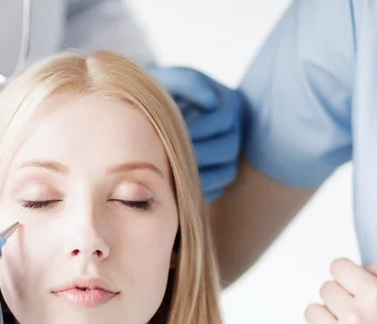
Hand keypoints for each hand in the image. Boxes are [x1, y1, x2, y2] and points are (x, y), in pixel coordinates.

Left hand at [148, 66, 242, 202]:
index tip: (170, 133)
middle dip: (197, 154)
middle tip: (168, 159)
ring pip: (226, 173)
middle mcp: (234, 130)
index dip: (198, 129)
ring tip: (170, 174)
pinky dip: (197, 191)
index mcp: (228, 103)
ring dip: (199, 177)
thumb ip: (186, 81)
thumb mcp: (168, 78)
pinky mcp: (217, 176)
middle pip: (228, 149)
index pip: (223, 120)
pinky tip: (174, 189)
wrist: (142, 111)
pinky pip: (217, 191)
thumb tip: (211, 103)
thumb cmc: (157, 92)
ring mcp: (229, 156)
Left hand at [301, 258, 376, 323]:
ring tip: (344, 323)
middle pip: (325, 289)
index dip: (347, 273)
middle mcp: (357, 317)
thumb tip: (364, 269)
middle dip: (340, 295)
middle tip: (357, 308)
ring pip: (311, 312)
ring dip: (326, 315)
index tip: (353, 282)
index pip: (338, 267)